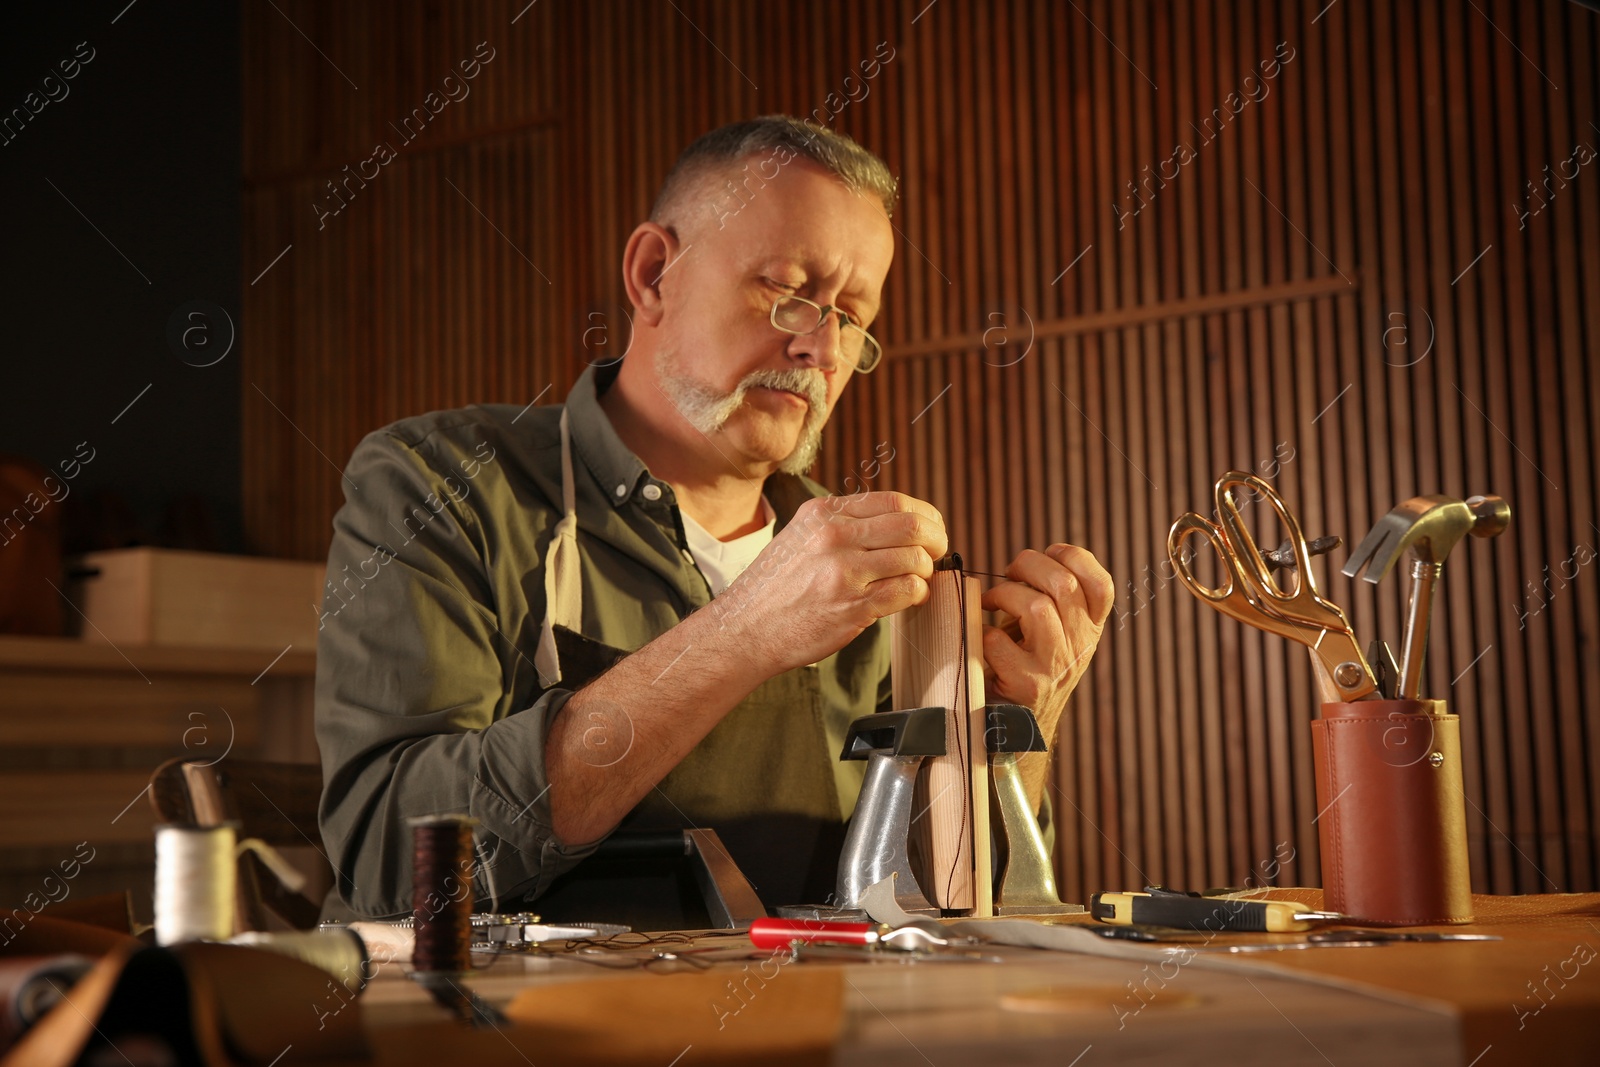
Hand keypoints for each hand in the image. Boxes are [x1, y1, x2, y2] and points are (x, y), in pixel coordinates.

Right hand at [715, 491, 947, 673]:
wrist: (746, 629)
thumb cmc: (776, 587)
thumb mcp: (801, 536)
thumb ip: (841, 525)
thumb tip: (895, 522)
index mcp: (824, 514)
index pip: (894, 500)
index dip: (925, 514)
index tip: (931, 529)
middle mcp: (834, 536)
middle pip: (912, 525)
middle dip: (936, 540)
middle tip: (938, 553)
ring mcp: (844, 571)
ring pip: (915, 558)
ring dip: (926, 571)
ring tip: (918, 580)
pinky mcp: (852, 606)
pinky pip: (907, 591)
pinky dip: (918, 594)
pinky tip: (910, 599)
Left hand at [980, 544, 1113, 742]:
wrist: (1018, 728)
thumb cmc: (1026, 665)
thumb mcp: (1055, 633)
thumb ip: (1053, 600)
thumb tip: (1025, 562)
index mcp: (1091, 629)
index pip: (1102, 586)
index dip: (1075, 558)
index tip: (1049, 553)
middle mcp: (1081, 647)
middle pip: (1064, 585)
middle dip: (1029, 564)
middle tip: (1009, 573)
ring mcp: (1056, 667)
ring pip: (1037, 607)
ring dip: (1005, 595)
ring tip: (992, 602)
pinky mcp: (1027, 686)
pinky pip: (1000, 642)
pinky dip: (985, 632)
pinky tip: (984, 638)